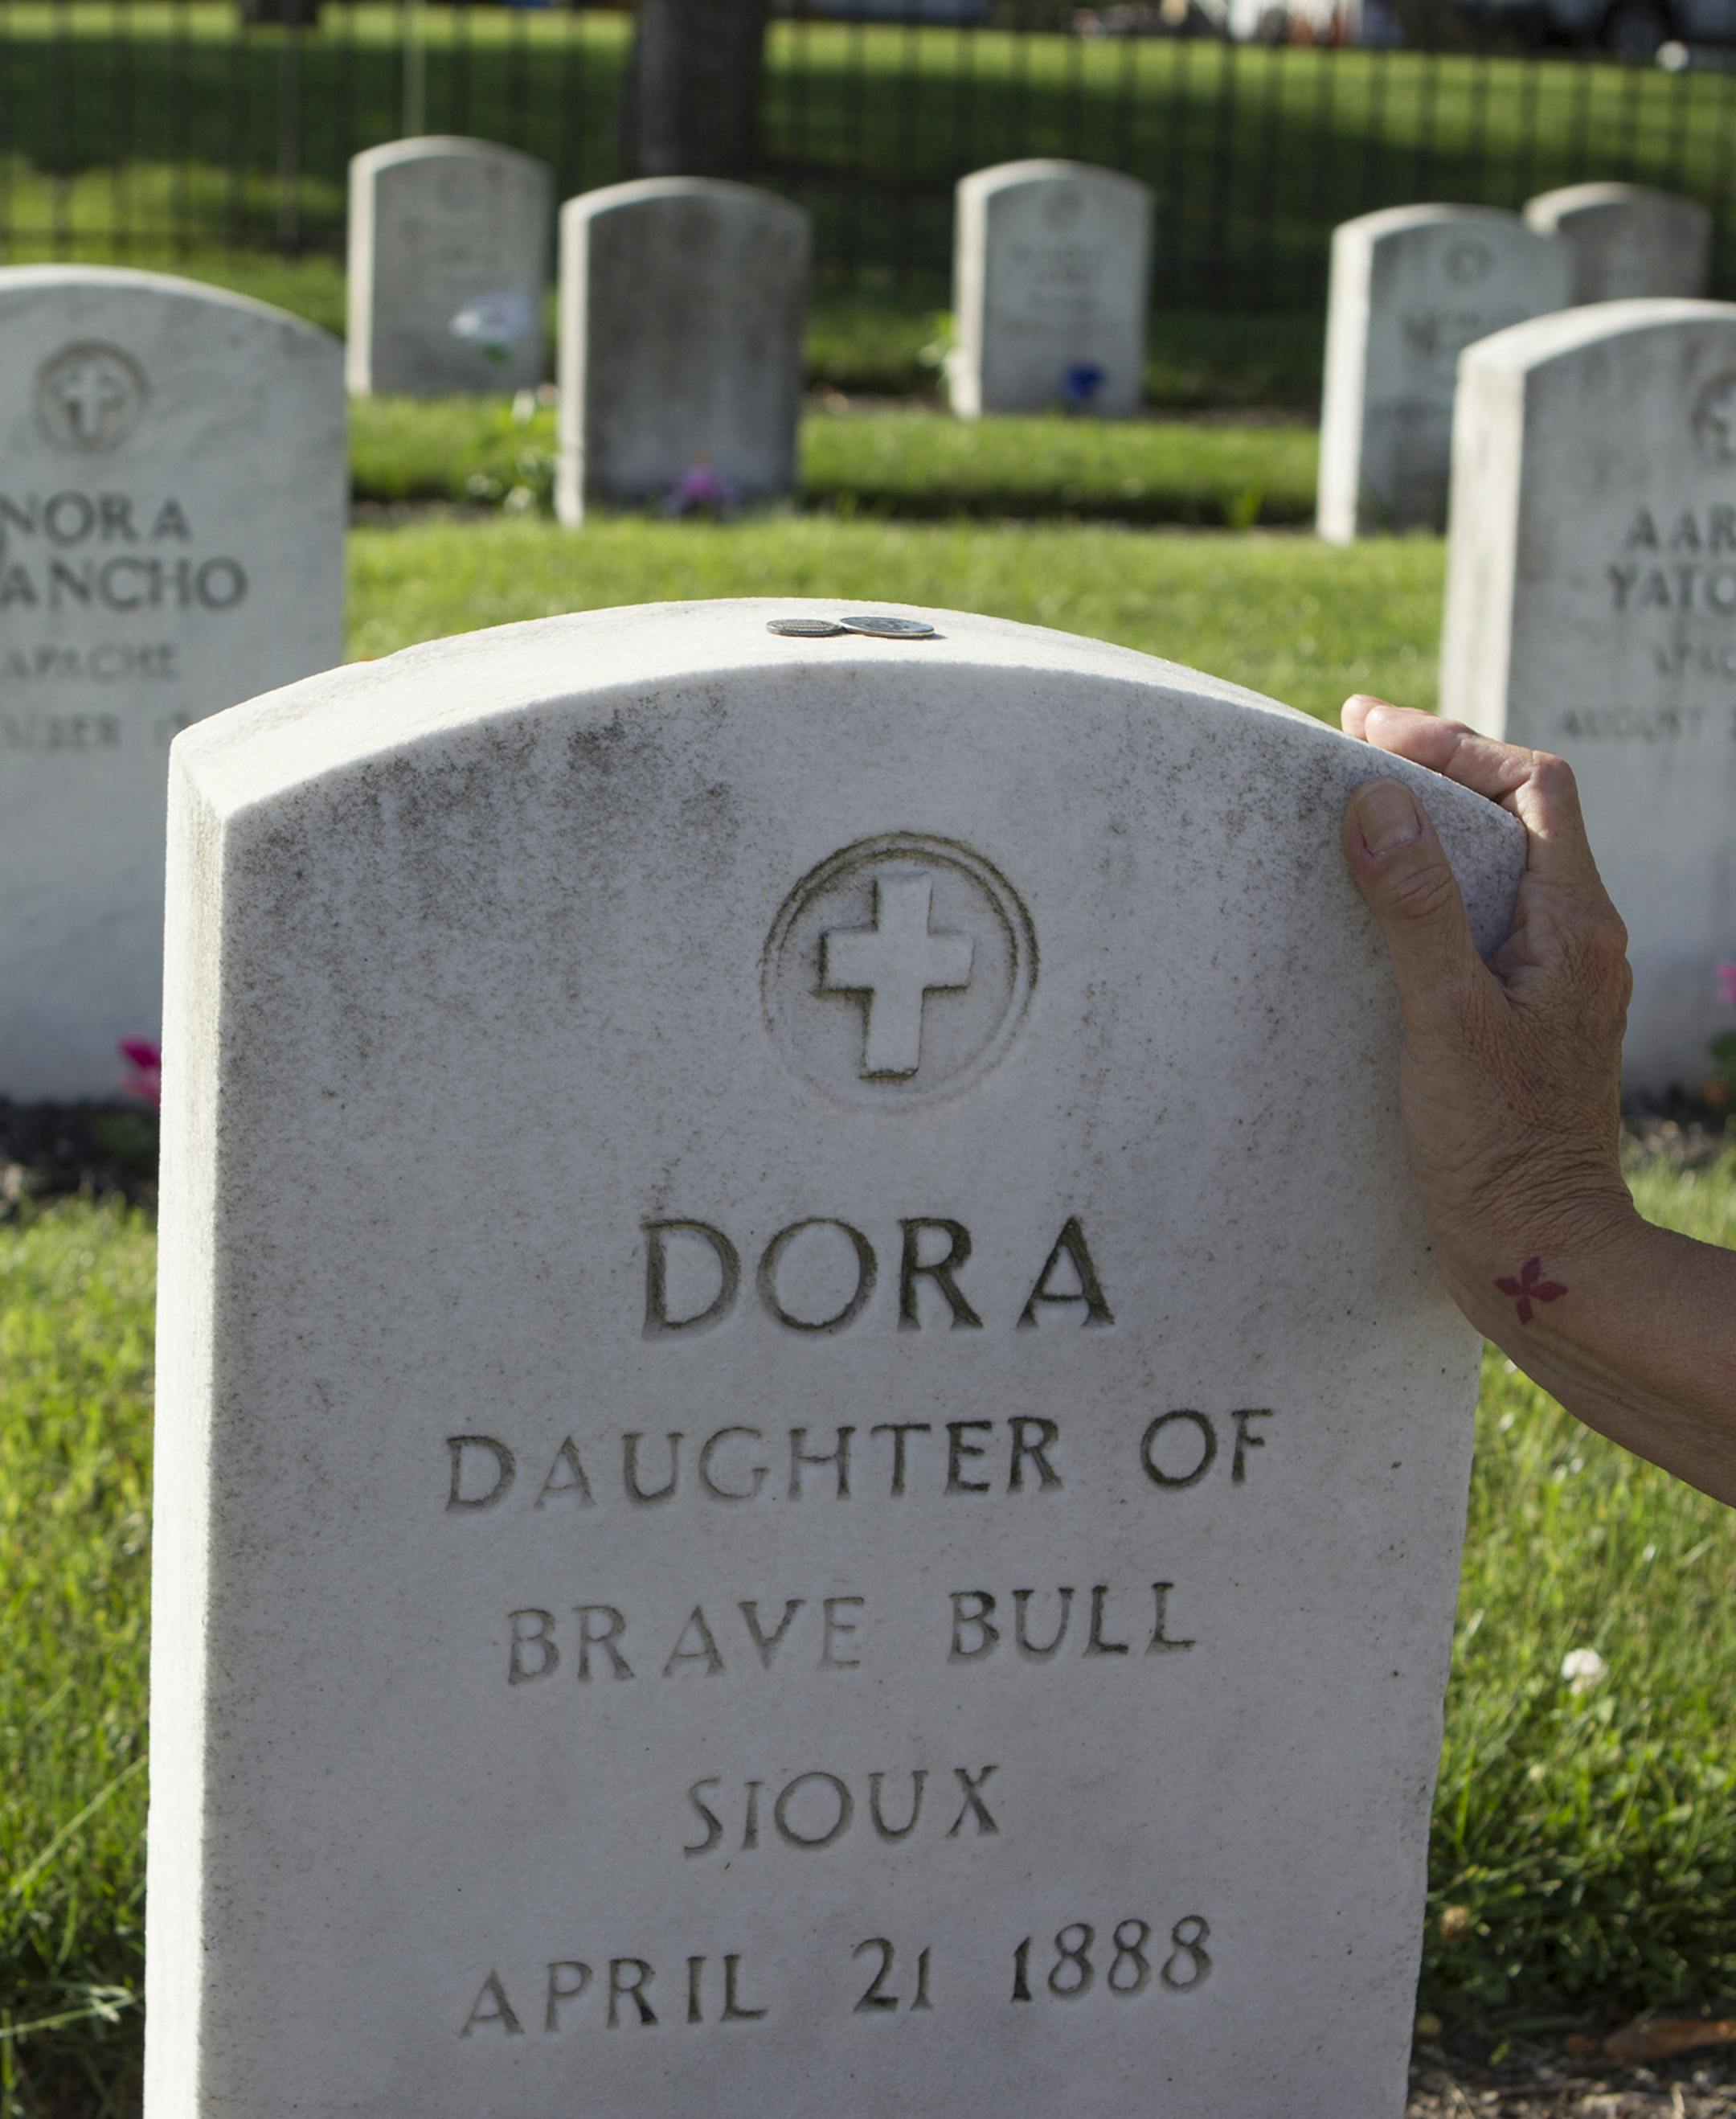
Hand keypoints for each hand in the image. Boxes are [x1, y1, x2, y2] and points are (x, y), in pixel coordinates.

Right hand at [1339, 696, 1636, 1333]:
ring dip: (1430, 836)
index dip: (1454, 746)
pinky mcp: (1519, 1027)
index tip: (1369, 734)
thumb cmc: (1499, 1150)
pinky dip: (1427, 898)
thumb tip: (1377, 800)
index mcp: (1573, 925)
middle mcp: (1574, 944)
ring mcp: (1551, 986)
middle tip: (1351, 755)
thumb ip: (1415, 907)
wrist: (1539, 1258)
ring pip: (1495, 874)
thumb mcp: (1445, 1018)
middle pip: (1515, 820)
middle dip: (1436, 775)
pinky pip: (1477, 929)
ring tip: (1352, 821)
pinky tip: (1373, 920)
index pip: (1533, 787)